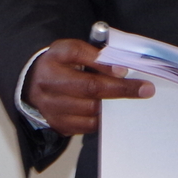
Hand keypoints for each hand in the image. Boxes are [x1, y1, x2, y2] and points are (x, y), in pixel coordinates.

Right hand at [24, 38, 153, 135]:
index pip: (78, 56)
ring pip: (90, 110)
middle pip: (89, 88)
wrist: (33, 83)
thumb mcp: (71, 50)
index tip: (126, 70)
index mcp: (54, 60)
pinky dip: (103, 119)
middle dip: (120, 89)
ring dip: (114, 106)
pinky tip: (114, 112)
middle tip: (145, 89)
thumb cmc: (59, 64)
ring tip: (130, 102)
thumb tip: (119, 70)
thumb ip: (93, 55)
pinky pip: (87, 126)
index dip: (105, 67)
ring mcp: (52, 108)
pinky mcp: (59, 125)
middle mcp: (49, 85)